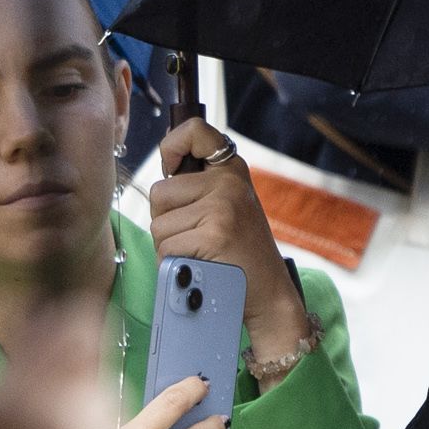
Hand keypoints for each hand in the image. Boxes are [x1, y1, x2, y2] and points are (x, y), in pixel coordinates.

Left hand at [143, 119, 309, 369]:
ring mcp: (222, 207)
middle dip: (166, 221)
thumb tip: (162, 179)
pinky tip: (200, 268)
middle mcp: (229, 183)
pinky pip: (167, 246)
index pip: (196, 130)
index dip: (172, 144)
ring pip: (158, 223)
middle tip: (197, 239)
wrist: (270, 297)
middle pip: (159, 192)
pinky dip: (175, 263)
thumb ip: (200, 190)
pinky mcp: (213, 234)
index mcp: (232, 172)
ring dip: (169, 246)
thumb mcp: (229, 210)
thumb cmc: (241, 257)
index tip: (171, 166)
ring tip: (200, 256)